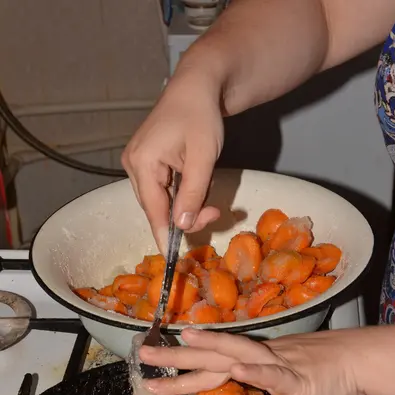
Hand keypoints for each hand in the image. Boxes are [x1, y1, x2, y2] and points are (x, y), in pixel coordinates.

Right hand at [122, 72, 223, 253]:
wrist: (197, 85)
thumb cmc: (201, 117)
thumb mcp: (203, 159)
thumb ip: (192, 194)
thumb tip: (181, 226)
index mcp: (142, 163)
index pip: (154, 210)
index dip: (165, 235)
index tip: (172, 260)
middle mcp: (133, 164)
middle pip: (156, 207)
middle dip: (184, 215)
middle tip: (214, 212)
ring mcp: (137, 162)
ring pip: (160, 200)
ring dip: (185, 204)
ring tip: (208, 191)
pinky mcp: (146, 161)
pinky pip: (162, 188)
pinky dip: (181, 193)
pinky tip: (196, 182)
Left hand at [139, 327, 365, 394]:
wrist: (354, 360)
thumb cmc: (318, 368)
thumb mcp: (278, 375)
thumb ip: (254, 376)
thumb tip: (233, 377)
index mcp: (249, 359)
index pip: (208, 359)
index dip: (179, 359)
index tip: (151, 358)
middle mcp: (256, 356)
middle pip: (211, 354)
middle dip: (176, 355)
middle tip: (143, 354)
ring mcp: (276, 364)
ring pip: (238, 354)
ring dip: (210, 347)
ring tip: (184, 340)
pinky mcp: (298, 378)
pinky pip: (276, 373)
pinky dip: (256, 370)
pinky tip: (239, 367)